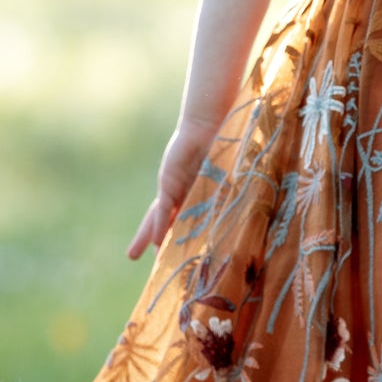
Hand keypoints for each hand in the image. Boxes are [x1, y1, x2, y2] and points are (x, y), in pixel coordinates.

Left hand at [127, 114, 219, 259]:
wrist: (211, 124)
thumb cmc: (223, 146)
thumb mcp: (226, 178)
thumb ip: (227, 196)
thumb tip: (250, 218)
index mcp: (192, 192)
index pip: (178, 218)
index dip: (172, 235)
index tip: (167, 253)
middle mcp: (179, 192)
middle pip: (160, 220)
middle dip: (148, 238)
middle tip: (132, 256)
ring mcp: (173, 187)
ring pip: (157, 218)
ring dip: (149, 237)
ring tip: (135, 255)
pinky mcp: (170, 182)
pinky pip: (163, 208)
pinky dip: (159, 224)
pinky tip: (155, 241)